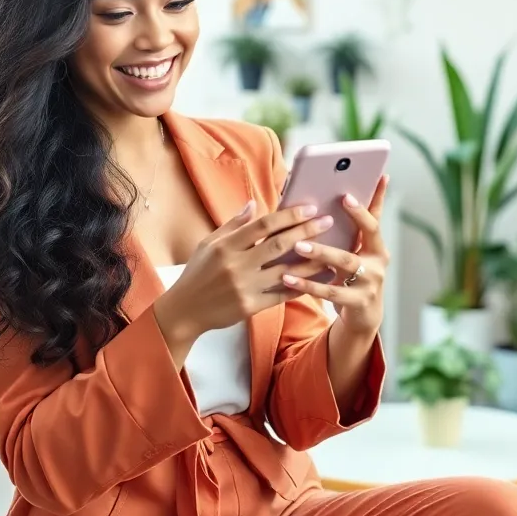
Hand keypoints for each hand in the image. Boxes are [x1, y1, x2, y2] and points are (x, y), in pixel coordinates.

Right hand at [156, 200, 333, 343]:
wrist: (184, 311)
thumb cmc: (197, 274)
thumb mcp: (208, 244)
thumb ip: (233, 225)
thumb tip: (254, 204)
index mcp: (226, 245)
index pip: (263, 225)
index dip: (289, 215)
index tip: (310, 208)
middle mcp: (236, 265)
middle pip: (279, 245)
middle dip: (306, 231)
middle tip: (328, 221)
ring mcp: (244, 287)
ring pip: (286, 271)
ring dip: (311, 261)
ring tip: (332, 252)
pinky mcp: (249, 307)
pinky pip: (281, 295)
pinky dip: (301, 287)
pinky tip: (318, 280)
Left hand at [281, 175, 389, 335]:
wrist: (365, 317)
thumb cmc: (354, 278)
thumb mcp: (356, 255)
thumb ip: (348, 232)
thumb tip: (331, 198)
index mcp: (377, 246)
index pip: (374, 219)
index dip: (363, 206)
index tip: (348, 193)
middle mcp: (378, 261)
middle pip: (366, 235)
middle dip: (352, 217)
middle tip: (321, 215)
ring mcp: (370, 282)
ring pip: (345, 263)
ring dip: (321, 252)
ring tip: (299, 245)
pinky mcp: (358, 301)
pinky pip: (330, 291)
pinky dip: (307, 284)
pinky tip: (288, 278)